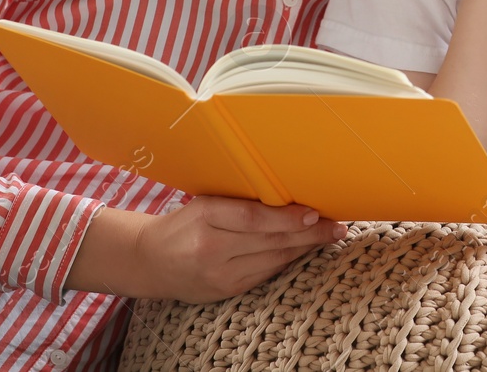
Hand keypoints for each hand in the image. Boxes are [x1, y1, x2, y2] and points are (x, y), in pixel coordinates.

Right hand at [137, 196, 347, 302]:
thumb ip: (239, 202)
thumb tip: (286, 196)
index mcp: (204, 217)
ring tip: (329, 235)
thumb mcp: (204, 203)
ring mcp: (218, 274)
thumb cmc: (182, 224)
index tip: (315, 212)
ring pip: (272, 259)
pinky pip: (266, 274)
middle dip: (308, 233)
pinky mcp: (226, 290)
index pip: (254, 218)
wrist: (149, 261)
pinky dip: (288, 260)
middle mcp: (210, 248)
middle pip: (269, 240)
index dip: (288, 217)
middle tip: (337, 225)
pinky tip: (304, 250)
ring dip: (305, 247)